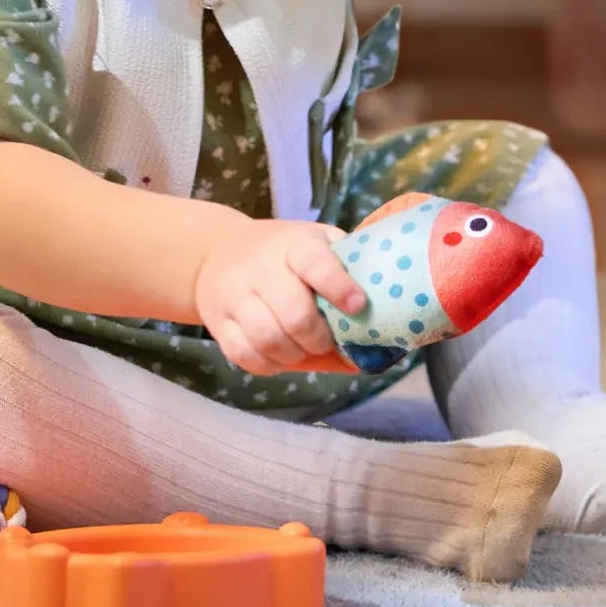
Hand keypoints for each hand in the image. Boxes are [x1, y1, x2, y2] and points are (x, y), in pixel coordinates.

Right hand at [193, 217, 366, 375]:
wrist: (217, 251)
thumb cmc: (283, 252)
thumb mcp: (315, 242)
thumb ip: (347, 267)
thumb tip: (388, 310)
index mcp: (294, 245)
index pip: (316, 264)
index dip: (338, 286)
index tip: (358, 305)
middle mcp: (262, 268)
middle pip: (295, 315)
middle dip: (319, 338)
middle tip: (327, 341)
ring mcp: (236, 296)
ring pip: (268, 339)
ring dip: (294, 355)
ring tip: (303, 350)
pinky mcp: (219, 322)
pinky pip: (244, 355)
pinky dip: (268, 364)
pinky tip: (279, 356)